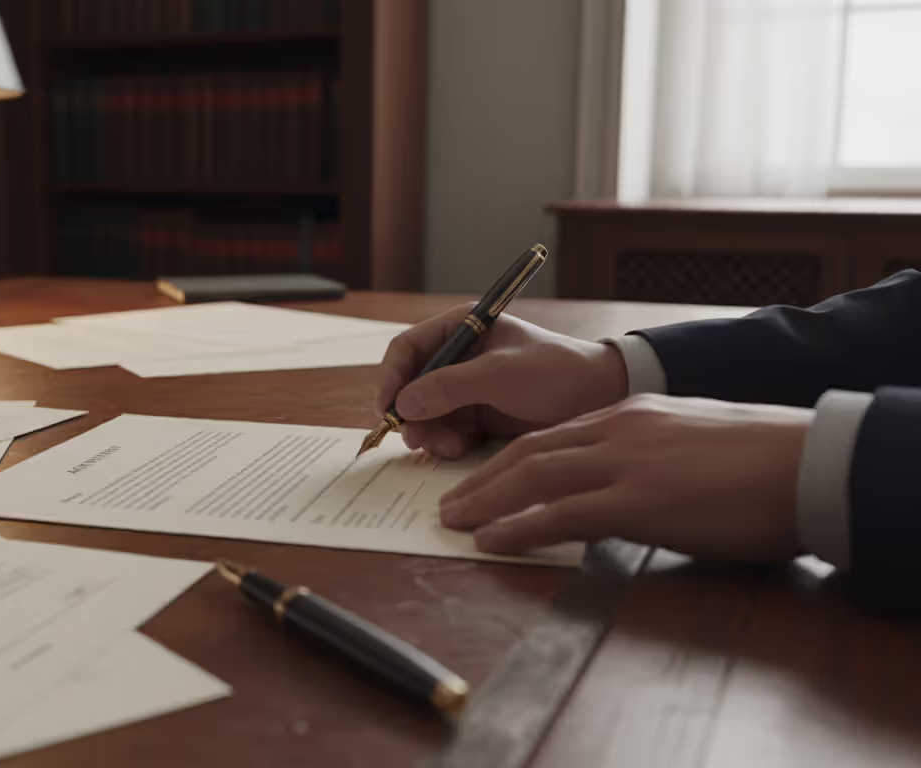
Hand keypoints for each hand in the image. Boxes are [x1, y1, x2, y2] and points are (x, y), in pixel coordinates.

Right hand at [375, 312, 627, 458]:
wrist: (602, 398)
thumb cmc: (559, 372)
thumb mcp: (502, 374)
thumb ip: (450, 386)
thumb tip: (404, 404)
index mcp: (462, 328)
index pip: (408, 348)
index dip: (391, 377)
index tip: (387, 408)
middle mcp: (458, 356)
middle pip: (410, 384)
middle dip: (409, 413)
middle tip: (415, 438)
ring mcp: (466, 388)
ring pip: (424, 412)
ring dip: (426, 432)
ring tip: (444, 447)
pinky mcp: (477, 415)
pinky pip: (444, 430)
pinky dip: (444, 442)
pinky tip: (457, 449)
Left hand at [440, 394, 813, 561]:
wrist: (807, 460)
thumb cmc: (761, 459)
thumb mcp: (690, 442)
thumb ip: (650, 455)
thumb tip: (632, 483)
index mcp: (631, 415)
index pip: (552, 435)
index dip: (510, 460)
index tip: (482, 479)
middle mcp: (618, 431)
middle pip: (530, 452)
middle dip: (483, 479)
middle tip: (450, 503)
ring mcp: (626, 464)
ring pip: (534, 476)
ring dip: (485, 501)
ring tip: (453, 521)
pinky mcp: (639, 501)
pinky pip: (561, 513)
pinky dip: (518, 527)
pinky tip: (490, 541)